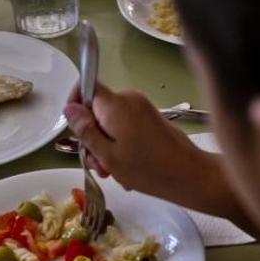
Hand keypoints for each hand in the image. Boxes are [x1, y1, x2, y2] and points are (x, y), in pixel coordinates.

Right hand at [63, 83, 201, 193]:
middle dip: (93, 137)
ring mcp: (142, 109)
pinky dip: (122, 147)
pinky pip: (126, 128)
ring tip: (115, 173)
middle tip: (100, 166)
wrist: (190, 175)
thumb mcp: (107, 155)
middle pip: (97, 110)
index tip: (77, 131)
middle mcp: (129, 99)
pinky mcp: (151, 119)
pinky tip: (128, 169)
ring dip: (107, 147)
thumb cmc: (147, 169)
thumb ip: (85, 131)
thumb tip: (69, 108)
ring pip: (111, 123)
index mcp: (115, 104)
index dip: (75, 104)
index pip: (86, 85)